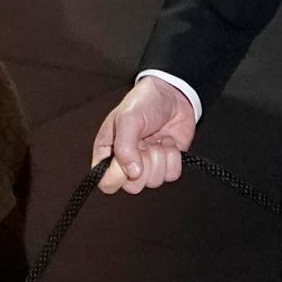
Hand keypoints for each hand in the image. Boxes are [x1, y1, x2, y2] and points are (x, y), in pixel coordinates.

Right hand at [92, 75, 196, 193]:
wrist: (174, 94)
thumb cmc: (144, 102)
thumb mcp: (128, 119)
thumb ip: (124, 147)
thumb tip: (132, 173)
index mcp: (107, 153)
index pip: (107, 183)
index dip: (118, 176)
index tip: (128, 158)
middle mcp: (126, 162)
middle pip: (133, 187)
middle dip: (145, 165)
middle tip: (145, 144)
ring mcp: (147, 165)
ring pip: (154, 182)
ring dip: (160, 158)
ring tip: (157, 139)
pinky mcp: (166, 164)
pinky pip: (171, 175)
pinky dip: (173, 158)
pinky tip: (168, 142)